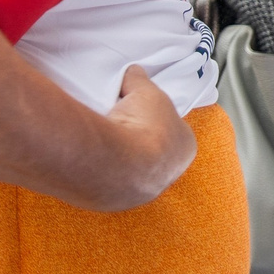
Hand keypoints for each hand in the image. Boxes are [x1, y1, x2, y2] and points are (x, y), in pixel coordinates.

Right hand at [98, 65, 197, 210]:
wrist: (113, 163)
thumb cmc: (141, 124)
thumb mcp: (144, 91)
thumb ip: (140, 80)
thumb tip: (134, 71)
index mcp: (185, 148)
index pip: (174, 130)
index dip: (157, 118)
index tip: (139, 112)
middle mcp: (169, 175)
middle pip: (154, 153)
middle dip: (138, 141)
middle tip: (118, 126)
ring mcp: (141, 192)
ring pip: (130, 170)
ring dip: (118, 158)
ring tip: (100, 140)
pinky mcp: (114, 202)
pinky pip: (107, 182)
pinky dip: (100, 170)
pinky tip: (89, 157)